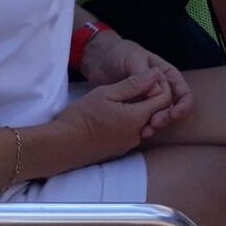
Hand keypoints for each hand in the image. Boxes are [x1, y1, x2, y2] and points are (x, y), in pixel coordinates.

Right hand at [55, 71, 175, 160]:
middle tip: (128, 91)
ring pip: (145, 123)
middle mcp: (138, 134)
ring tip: (118, 103)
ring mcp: (128, 145)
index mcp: (137, 118)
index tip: (140, 82)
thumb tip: (156, 74)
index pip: (164, 100)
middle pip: (156, 113)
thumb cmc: (81, 116)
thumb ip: (134, 84)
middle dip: (148, 99)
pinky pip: (133, 134)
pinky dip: (129, 124)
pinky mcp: (119, 151)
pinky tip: (112, 117)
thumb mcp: (106, 93)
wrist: (60, 146)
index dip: (156, 87)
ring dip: (138, 112)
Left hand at [78, 32, 193, 135]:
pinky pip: (143, 119)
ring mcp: (147, 99)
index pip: (182, 92)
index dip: (183, 104)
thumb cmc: (119, 54)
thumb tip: (157, 92)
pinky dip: (142, 127)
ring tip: (146, 131)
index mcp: (166, 74)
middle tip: (155, 123)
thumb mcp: (132, 59)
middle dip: (167, 117)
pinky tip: (137, 132)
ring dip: (155, 124)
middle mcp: (160, 88)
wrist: (99, 60)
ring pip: (158, 115)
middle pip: (172, 107)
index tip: (175, 114)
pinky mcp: (134, 108)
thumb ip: (143, 75)